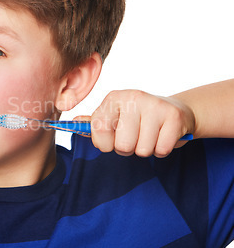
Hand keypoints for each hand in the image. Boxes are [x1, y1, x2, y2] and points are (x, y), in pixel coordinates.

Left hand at [75, 90, 195, 157]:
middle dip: (127, 149)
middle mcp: (133, 97)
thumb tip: (73, 123)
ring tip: (149, 135)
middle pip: (122, 145)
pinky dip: (161, 150)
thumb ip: (94, 123)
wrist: (173, 111)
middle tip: (134, 137)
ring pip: (142, 150)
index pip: (99, 129)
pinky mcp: (174, 117)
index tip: (111, 140)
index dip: (104, 144)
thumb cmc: (137, 118)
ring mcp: (155, 105)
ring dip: (145, 149)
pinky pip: (161, 150)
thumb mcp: (113, 116)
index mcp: (113, 98)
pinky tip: (162, 136)